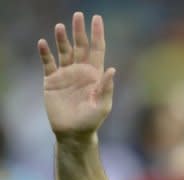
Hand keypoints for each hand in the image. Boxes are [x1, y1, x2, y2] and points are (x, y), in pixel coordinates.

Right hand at [37, 12, 114, 140]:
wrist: (73, 133)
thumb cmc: (91, 120)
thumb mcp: (102, 105)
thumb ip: (106, 88)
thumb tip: (112, 69)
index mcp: (94, 74)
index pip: (97, 49)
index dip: (97, 34)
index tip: (96, 19)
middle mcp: (80, 71)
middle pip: (80, 46)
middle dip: (79, 31)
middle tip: (78, 15)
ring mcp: (66, 75)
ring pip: (64, 52)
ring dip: (62, 39)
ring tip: (60, 27)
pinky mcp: (51, 81)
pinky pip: (48, 64)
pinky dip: (45, 53)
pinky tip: (43, 43)